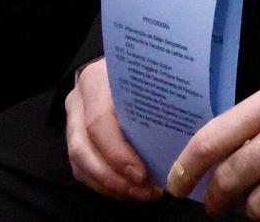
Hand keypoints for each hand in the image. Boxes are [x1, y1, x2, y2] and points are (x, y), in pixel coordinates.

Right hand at [64, 58, 161, 202]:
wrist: (123, 66)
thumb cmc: (142, 73)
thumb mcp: (149, 77)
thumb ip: (158, 99)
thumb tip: (187, 135)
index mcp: (96, 81)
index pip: (99, 122)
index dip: (117, 153)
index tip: (142, 174)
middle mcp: (78, 101)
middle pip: (83, 148)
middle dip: (112, 177)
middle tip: (143, 191)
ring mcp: (72, 120)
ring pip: (79, 163)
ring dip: (109, 185)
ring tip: (141, 193)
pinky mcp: (75, 138)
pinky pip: (81, 170)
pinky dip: (104, 185)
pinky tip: (129, 190)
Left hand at [168, 76, 259, 221]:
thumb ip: (248, 124)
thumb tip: (211, 162)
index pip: (210, 141)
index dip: (185, 168)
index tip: (175, 184)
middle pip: (229, 180)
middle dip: (214, 198)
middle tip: (212, 203)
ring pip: (255, 208)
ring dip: (249, 209)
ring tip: (255, 201)